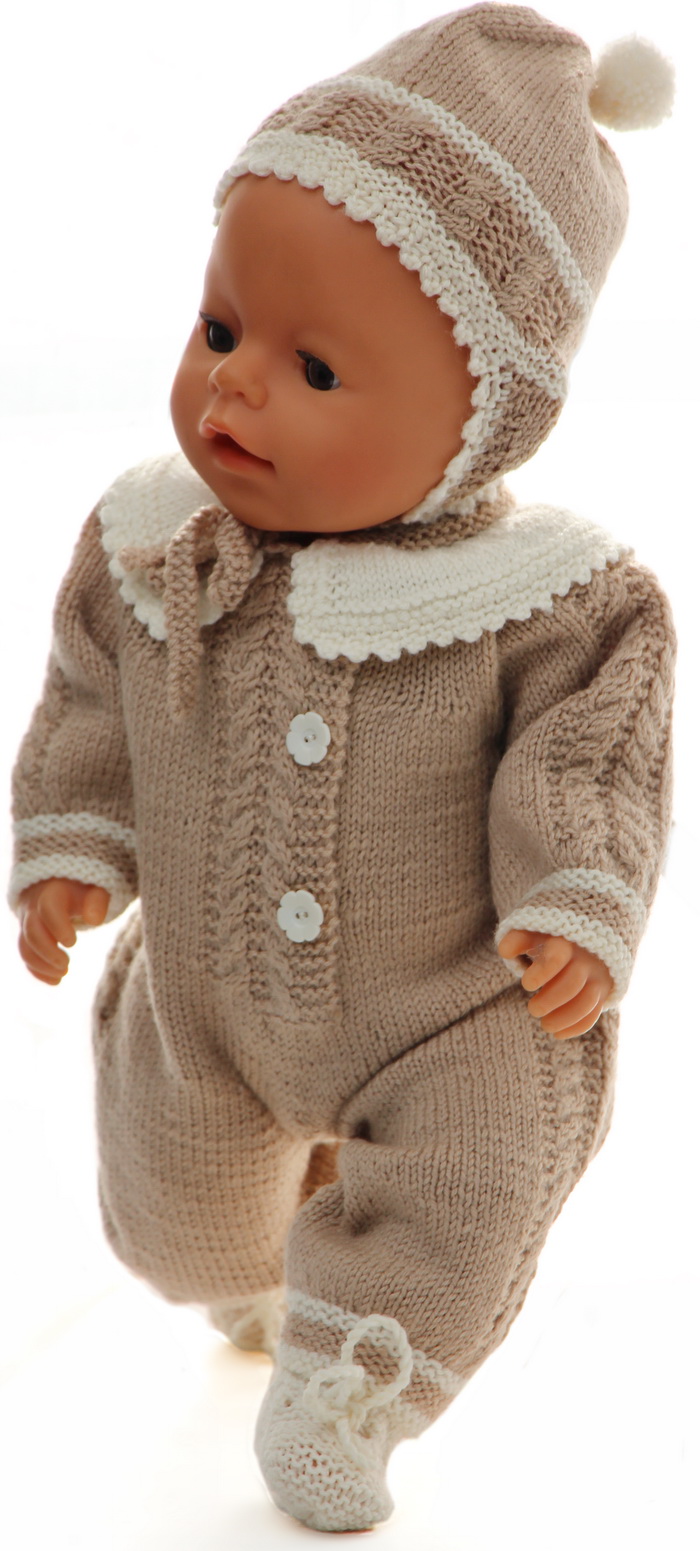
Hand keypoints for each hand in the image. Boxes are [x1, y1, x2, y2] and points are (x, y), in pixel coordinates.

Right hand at [18, 878, 109, 984]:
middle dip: (47, 952)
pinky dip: (38, 971)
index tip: (72, 943)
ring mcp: (27, 924)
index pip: (48, 908)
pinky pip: (27, 956)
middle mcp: (34, 908)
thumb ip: (97, 902)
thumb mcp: (94, 890)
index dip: (57, 927)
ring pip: (25, 947)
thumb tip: (94, 920)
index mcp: (51, 893)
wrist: (58, 887)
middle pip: (32, 932)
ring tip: (63, 975)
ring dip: (42, 965)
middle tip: (66, 965)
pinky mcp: (27, 938)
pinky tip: (56, 981)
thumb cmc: (81, 891)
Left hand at [497, 930, 613, 1037]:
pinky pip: (595, 1013)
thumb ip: (517, 939)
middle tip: (533, 1009)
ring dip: (564, 1019)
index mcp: (565, 941)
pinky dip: (577, 1027)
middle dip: (549, 1001)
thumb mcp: (533, 932)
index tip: (526, 985)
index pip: (556, 958)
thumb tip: (506, 951)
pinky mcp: (603, 991)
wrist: (581, 940)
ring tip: (545, 1025)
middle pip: (572, 984)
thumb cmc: (549, 938)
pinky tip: (558, 1033)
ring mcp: (597, 976)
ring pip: (586, 1002)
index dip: (540, 974)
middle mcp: (585, 958)